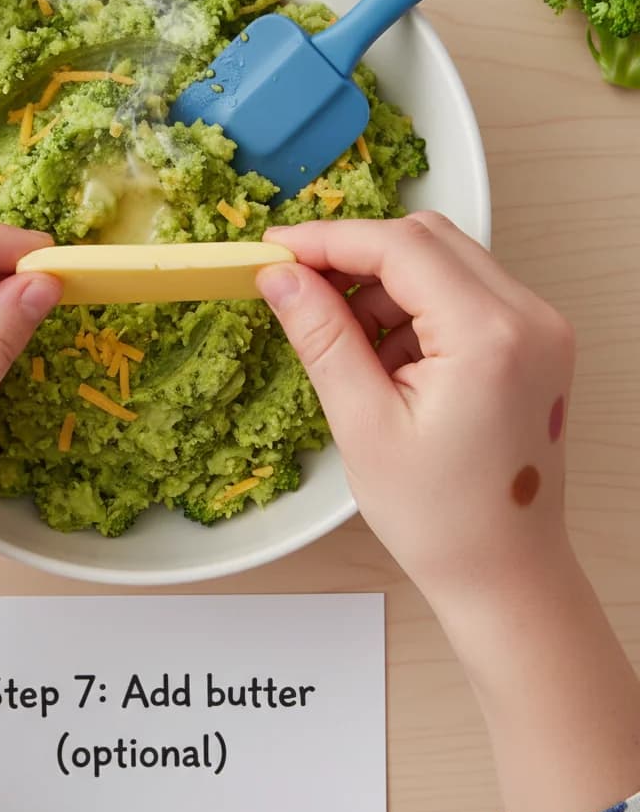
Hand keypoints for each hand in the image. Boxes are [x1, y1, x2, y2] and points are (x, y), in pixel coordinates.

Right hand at [258, 211, 574, 599]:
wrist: (505, 571)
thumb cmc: (440, 516)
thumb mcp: (362, 423)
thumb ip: (321, 336)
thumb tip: (279, 276)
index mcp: (490, 336)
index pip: (399, 247)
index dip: (327, 239)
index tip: (273, 250)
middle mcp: (529, 317)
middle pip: (426, 240)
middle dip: (354, 254)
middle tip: (296, 284)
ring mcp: (538, 327)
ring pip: (443, 261)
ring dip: (382, 282)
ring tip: (344, 339)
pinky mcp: (531, 342)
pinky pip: (461, 293)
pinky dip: (412, 306)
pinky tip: (383, 354)